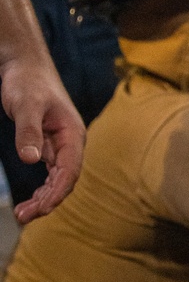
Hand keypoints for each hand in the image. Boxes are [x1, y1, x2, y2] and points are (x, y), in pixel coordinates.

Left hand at [0, 52, 84, 222]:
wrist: (25, 64)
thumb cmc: (28, 81)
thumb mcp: (26, 105)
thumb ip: (29, 131)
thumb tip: (30, 159)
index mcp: (73, 135)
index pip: (69, 171)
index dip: (56, 193)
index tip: (40, 209)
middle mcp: (71, 143)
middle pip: (65, 181)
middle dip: (47, 201)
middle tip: (23, 216)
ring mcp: (61, 145)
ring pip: (58, 180)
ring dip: (44, 198)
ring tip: (23, 213)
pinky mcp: (50, 145)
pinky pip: (50, 173)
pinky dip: (42, 188)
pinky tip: (31, 199)